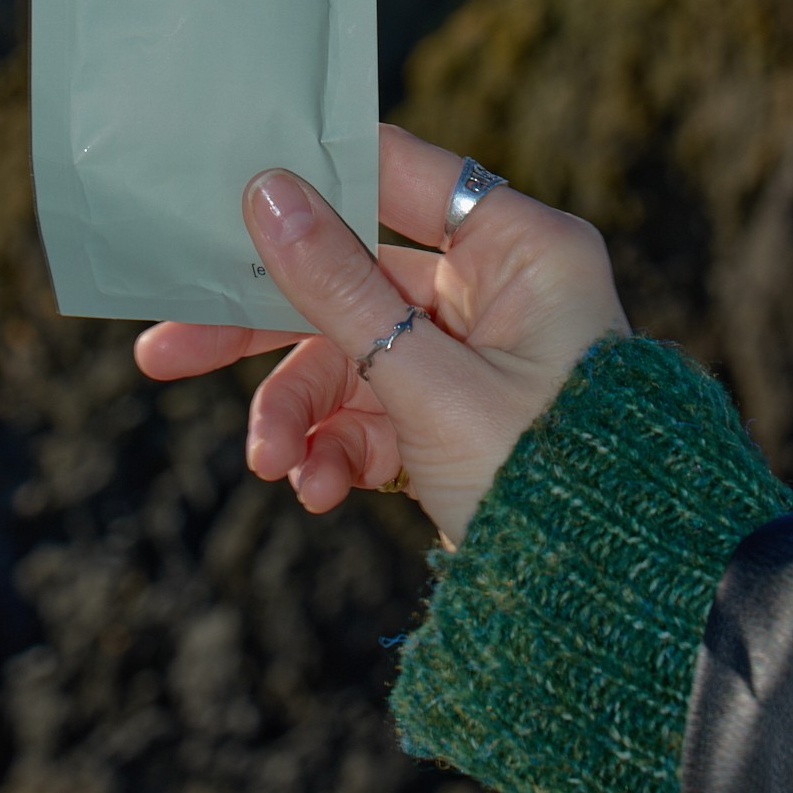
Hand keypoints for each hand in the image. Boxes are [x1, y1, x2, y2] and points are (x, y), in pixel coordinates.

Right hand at [134, 124, 628, 546]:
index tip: (226, 189)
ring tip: (271, 465)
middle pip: (354, 276)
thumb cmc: (555, 483)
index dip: (314, 178)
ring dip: (302, 412)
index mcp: (521, 247)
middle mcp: (501, 288)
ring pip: (354, 355)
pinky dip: (340, 449)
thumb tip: (267, 193)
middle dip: (266, 328)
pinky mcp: (461, 420)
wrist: (624, 619)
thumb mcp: (430, 386)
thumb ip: (338, 291)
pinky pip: (377, 413)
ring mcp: (479, 356)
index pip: (397, 173)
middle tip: (168, 350)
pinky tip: (319, 490)